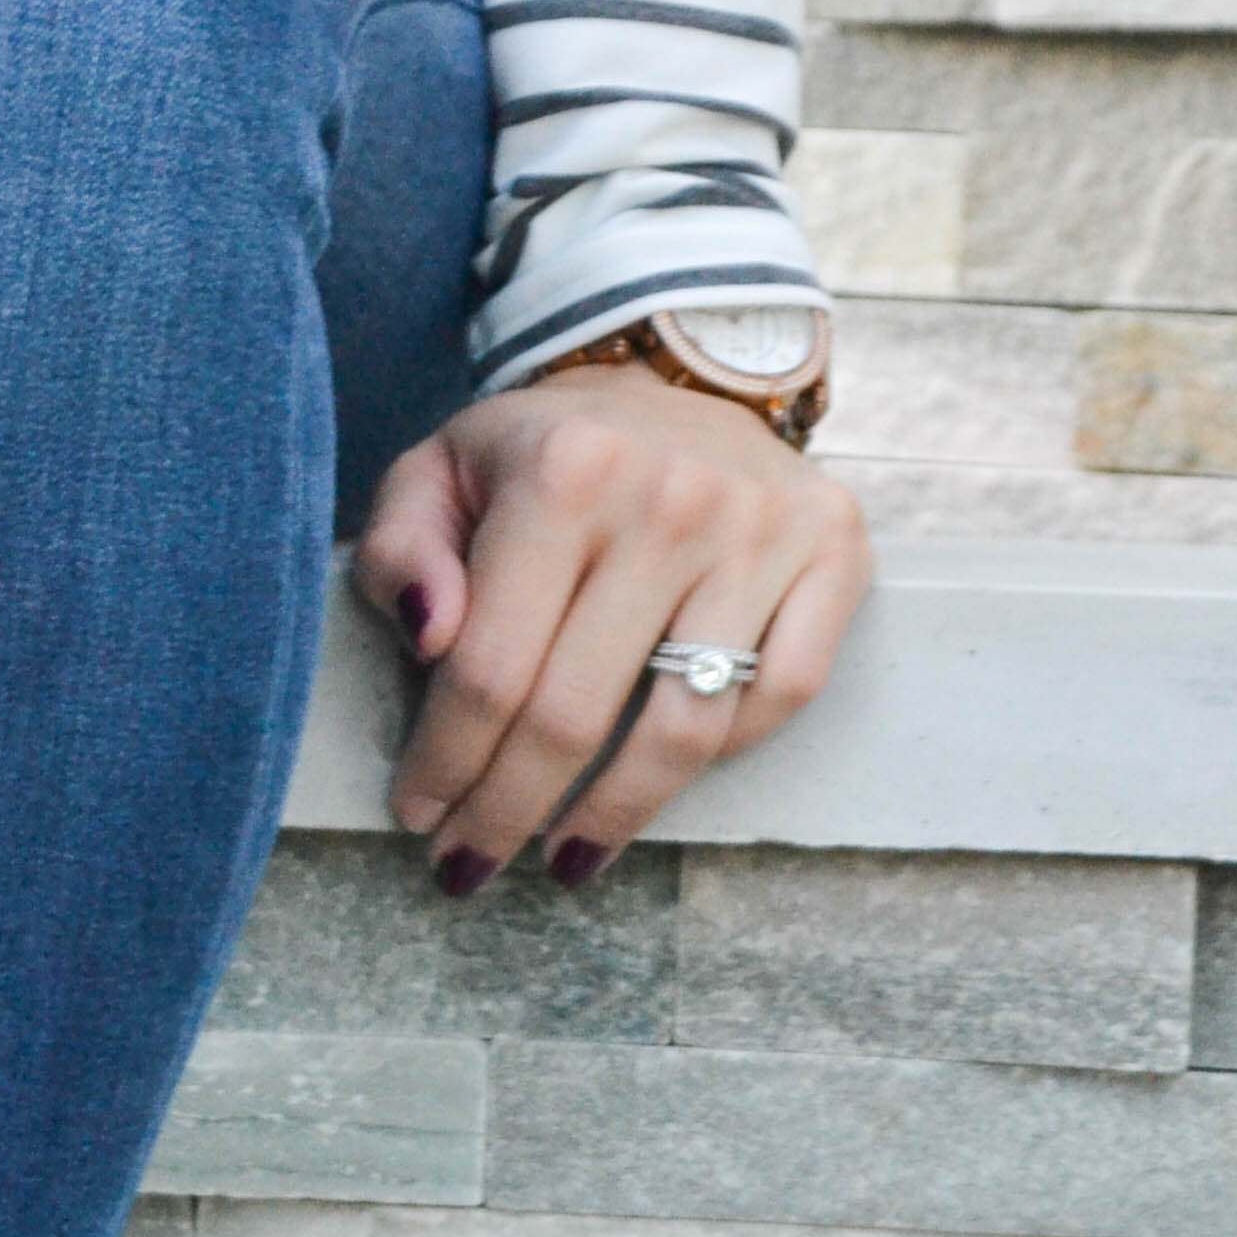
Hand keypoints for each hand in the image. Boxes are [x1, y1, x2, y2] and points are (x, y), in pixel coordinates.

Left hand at [352, 359, 871, 886]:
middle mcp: (670, 497)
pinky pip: (779, 697)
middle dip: (509, 809)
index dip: (447, 760)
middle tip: (473, 860)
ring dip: (614, 816)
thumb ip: (402, 550)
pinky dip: (719, 756)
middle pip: (574, 715)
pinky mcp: (834, 549)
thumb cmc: (541, 453)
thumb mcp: (439, 472)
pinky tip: (660, 779)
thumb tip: (430, 636)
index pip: (490, 666)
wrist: (678, 376)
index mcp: (563, 471)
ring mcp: (761, 527)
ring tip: (565, 858)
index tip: (420, 813)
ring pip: (682, 728)